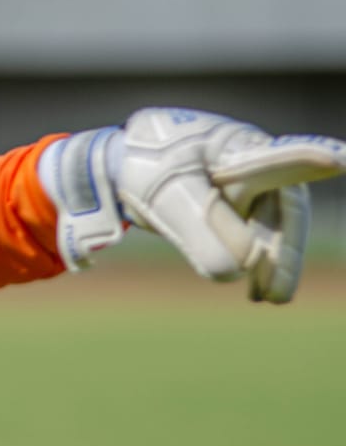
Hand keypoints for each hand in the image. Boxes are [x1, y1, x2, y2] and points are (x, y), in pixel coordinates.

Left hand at [116, 108, 345, 301]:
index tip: (337, 159)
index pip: (276, 160)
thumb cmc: (146, 165)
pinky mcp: (235, 206)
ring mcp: (247, 185)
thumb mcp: (165, 197)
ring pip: (270, 229)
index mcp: (237, 148)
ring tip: (269, 297)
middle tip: (277, 293)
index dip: (306, 161)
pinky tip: (254, 290)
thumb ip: (201, 231)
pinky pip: (254, 237)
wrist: (122, 162)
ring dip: (272, 263)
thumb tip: (236, 271)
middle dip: (283, 253)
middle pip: (283, 211)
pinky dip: (254, 263)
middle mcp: (252, 163)